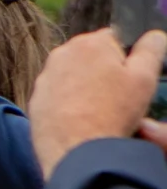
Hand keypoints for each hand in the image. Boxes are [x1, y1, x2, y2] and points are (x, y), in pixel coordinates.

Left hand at [28, 29, 166, 175]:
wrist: (76, 153)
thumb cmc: (112, 113)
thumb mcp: (144, 77)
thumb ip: (151, 49)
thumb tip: (153, 35)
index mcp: (89, 43)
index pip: (114, 38)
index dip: (126, 59)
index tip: (128, 79)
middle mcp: (61, 55)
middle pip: (91, 58)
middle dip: (103, 72)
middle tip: (114, 97)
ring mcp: (44, 79)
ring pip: (74, 77)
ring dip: (85, 88)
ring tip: (97, 111)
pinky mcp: (35, 101)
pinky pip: (58, 97)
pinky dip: (69, 104)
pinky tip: (80, 120)